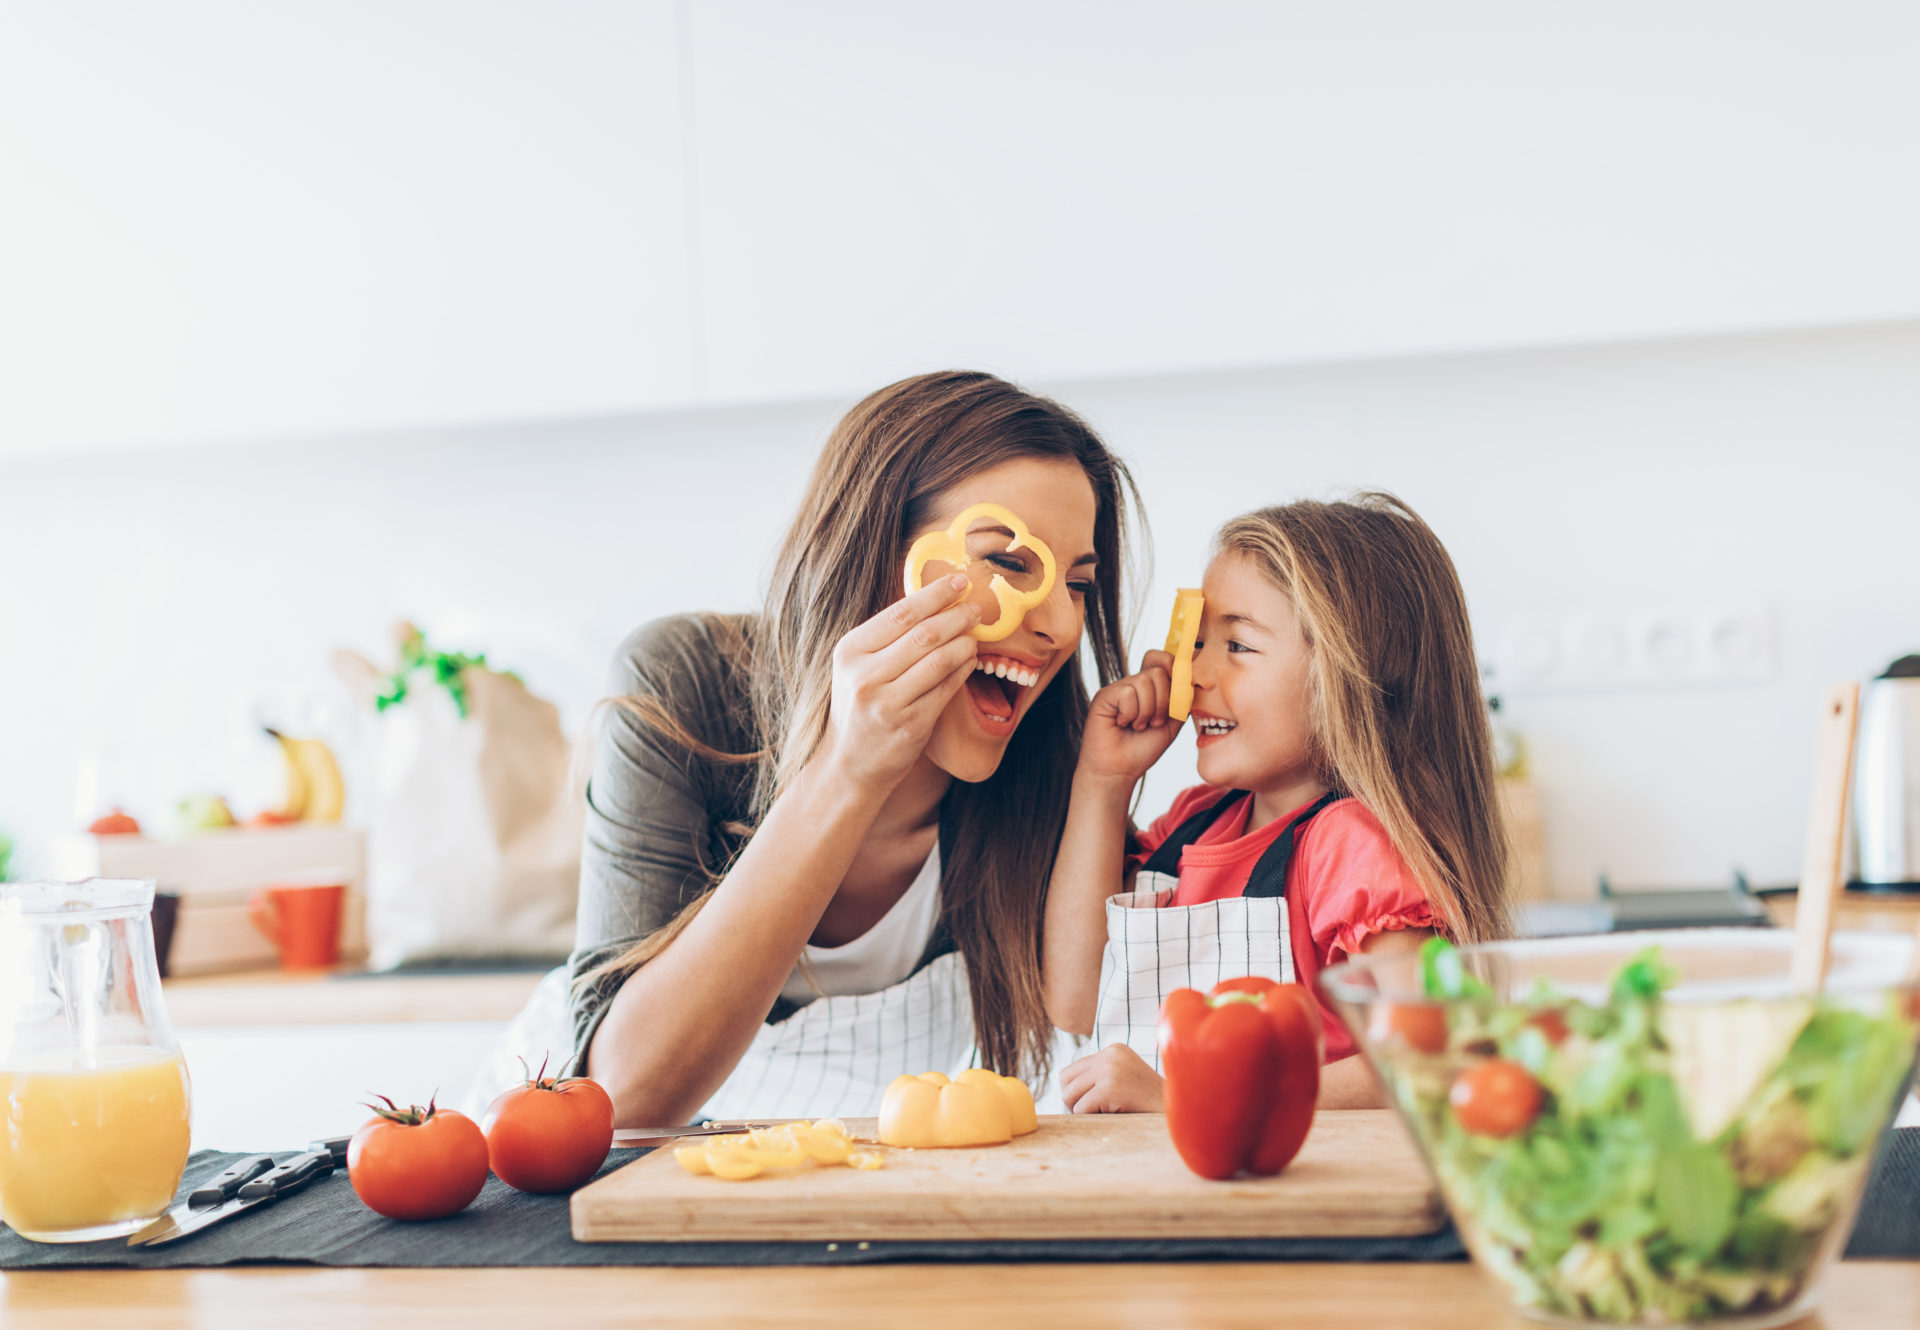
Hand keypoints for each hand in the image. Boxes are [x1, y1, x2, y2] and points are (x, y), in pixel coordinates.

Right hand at [817, 574, 979, 792]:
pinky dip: (963, 670)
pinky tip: (970, 660)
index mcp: (850, 651)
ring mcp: (888, 703)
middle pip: (924, 634)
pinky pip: (946, 688)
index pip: (901, 613)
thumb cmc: (860, 705)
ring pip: (940, 660)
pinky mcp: (910, 725)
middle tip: (977, 607)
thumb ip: (887, 635)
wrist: (850, 763)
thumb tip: (934, 598)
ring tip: (975, 634)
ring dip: (965, 642)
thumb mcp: (858, 665)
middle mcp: (865, 676)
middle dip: (957, 615)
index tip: (960, 581)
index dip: (936, 594)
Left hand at [1060, 1043, 1165, 1113]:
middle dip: (1074, 1102)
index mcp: (1113, 1050)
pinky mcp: (1109, 1088)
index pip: (1071, 1071)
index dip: (1077, 1093)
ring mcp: (1109, 1069)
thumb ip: (1099, 1076)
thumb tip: (1062, 1089)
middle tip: (1096, 1113)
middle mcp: (1109, 1054)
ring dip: (1082, 1112)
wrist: (1180, 1113)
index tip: (1094, 1105)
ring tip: (1106, 1114)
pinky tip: (1114, 1117)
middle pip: (1065, 1081)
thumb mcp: (1124, 1079)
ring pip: (1069, 1095)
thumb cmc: (1149, 1104)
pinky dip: (1091, 1119)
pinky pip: (1080, 1110)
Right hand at [1076, 648, 1180, 786]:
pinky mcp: (1104, 696)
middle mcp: (1133, 683)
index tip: (1178, 693)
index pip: (1162, 659)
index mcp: (1150, 687)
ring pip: (1144, 681)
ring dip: (1147, 711)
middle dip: (1163, 702)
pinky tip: (1122, 725)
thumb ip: (1181, 699)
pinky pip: (1127, 693)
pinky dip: (1131, 714)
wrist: (1120, 770)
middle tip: (1153, 722)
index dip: (1173, 667)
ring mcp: (1118, 688)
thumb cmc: (1143, 748)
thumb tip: (1187, 678)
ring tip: (1138, 726)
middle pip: (1158, 670)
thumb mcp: (1172, 722)